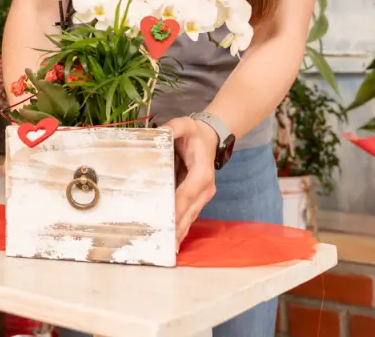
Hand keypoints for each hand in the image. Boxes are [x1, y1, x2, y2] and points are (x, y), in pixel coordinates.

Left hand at [165, 116, 217, 248]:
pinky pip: (189, 216)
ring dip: (179, 233)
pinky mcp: (199, 199)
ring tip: (167, 250)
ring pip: (190, 217)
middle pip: (189, 212)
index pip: (186, 193)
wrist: (211, 137)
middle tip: (163, 245)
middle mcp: (205, 188)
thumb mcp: (185, 125)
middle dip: (176, 228)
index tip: (166, 222)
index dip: (176, 208)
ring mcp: (203, 196)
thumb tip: (163, 132)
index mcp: (202, 173)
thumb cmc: (195, 133)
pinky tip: (173, 243)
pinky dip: (181, 229)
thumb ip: (174, 127)